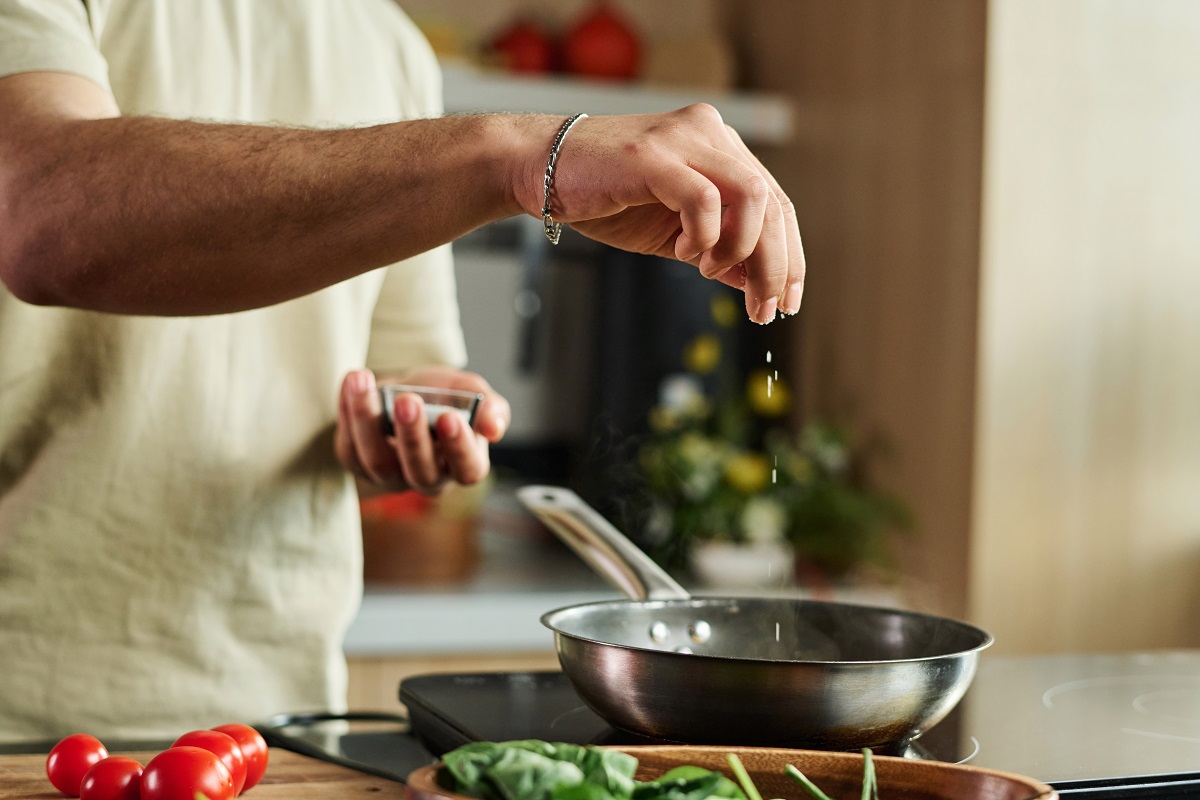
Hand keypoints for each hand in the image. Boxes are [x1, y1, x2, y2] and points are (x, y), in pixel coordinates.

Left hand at [334, 366, 510, 495]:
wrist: (406, 390)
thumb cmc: (443, 397)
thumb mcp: (469, 392)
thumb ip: (488, 406)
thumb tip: (493, 427)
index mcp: (463, 464)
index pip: (467, 469)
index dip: (459, 447)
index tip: (449, 417)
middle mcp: (428, 477)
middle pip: (421, 472)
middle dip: (412, 436)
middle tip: (407, 400)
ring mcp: (390, 475)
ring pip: (377, 462)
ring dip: (367, 420)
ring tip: (363, 381)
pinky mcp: (358, 463)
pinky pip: (349, 447)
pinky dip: (346, 413)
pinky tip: (350, 382)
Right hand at [516, 105, 804, 324]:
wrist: (537, 169)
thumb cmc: (603, 198)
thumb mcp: (673, 234)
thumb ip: (717, 252)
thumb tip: (757, 284)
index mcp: (720, 148)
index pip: (776, 202)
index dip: (788, 256)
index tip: (784, 301)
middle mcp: (710, 135)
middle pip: (772, 203)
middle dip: (775, 266)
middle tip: (763, 310)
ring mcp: (684, 140)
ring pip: (752, 196)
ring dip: (742, 249)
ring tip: (710, 271)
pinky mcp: (654, 156)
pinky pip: (703, 199)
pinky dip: (703, 235)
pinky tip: (684, 252)